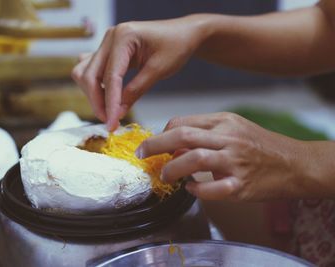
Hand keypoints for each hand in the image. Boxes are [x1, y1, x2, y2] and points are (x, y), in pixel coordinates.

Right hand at [72, 15, 205, 129]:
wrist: (183, 33)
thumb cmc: (176, 46)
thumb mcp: (159, 70)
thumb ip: (136, 90)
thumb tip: (117, 113)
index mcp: (124, 37)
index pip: (110, 77)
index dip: (109, 104)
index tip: (111, 125)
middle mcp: (110, 37)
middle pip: (89, 75)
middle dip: (97, 102)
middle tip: (110, 122)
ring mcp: (107, 43)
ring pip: (85, 73)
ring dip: (93, 94)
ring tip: (110, 110)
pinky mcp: (108, 50)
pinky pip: (91, 69)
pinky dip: (95, 85)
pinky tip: (108, 96)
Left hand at [136, 112, 322, 200]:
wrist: (293, 163)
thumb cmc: (258, 145)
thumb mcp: (232, 127)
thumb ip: (204, 132)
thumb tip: (173, 145)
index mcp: (223, 121)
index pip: (183, 122)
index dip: (161, 133)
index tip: (152, 144)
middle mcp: (228, 138)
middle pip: (184, 136)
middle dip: (156, 145)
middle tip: (142, 154)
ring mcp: (235, 162)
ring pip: (196, 158)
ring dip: (173, 168)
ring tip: (165, 175)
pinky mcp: (241, 185)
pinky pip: (214, 188)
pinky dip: (198, 189)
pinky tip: (191, 189)